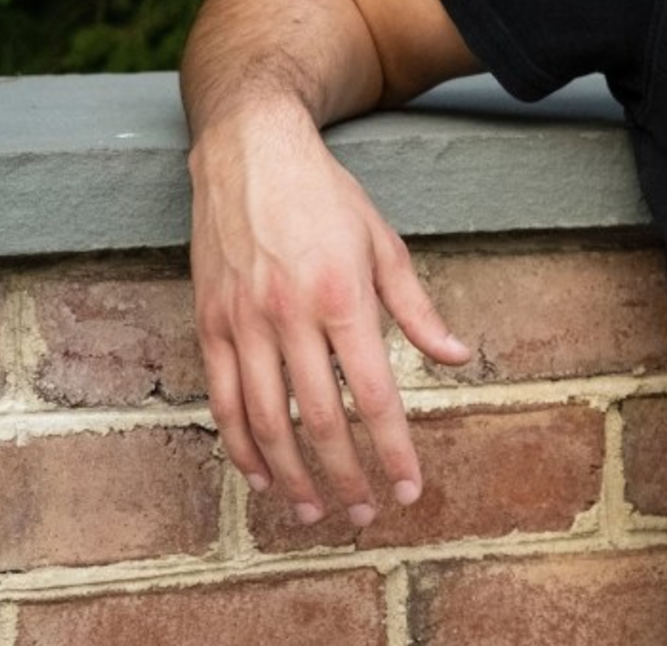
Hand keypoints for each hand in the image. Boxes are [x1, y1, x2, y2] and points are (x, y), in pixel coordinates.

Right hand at [188, 105, 473, 524]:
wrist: (248, 153)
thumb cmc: (326, 197)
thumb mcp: (385, 243)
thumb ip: (418, 310)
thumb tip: (458, 359)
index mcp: (343, 298)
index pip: (375, 394)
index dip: (392, 448)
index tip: (407, 488)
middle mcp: (289, 317)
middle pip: (318, 420)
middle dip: (344, 475)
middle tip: (362, 515)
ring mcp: (242, 323)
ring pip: (264, 421)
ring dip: (291, 474)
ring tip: (314, 510)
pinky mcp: (208, 324)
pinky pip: (222, 400)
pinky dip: (240, 444)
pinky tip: (261, 475)